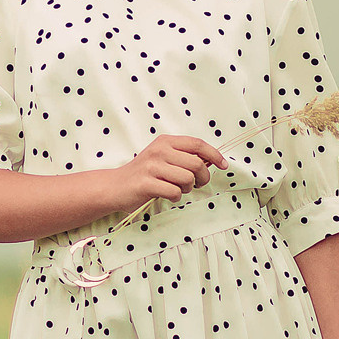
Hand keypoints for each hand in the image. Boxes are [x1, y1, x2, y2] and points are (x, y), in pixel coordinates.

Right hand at [114, 134, 228, 211]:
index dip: (214, 155)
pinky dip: (175, 197)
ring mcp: (151, 166)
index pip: (197, 144)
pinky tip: (167, 195)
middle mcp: (159, 150)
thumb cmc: (144, 174)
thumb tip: (210, 162)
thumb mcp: (162, 158)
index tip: (223, 165)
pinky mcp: (146, 183)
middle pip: (196, 164)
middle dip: (202, 178)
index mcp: (165, 141)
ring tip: (178, 189)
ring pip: (187, 179)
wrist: (115, 186)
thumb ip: (183, 157)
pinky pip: (174, 192)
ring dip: (187, 188)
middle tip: (197, 185)